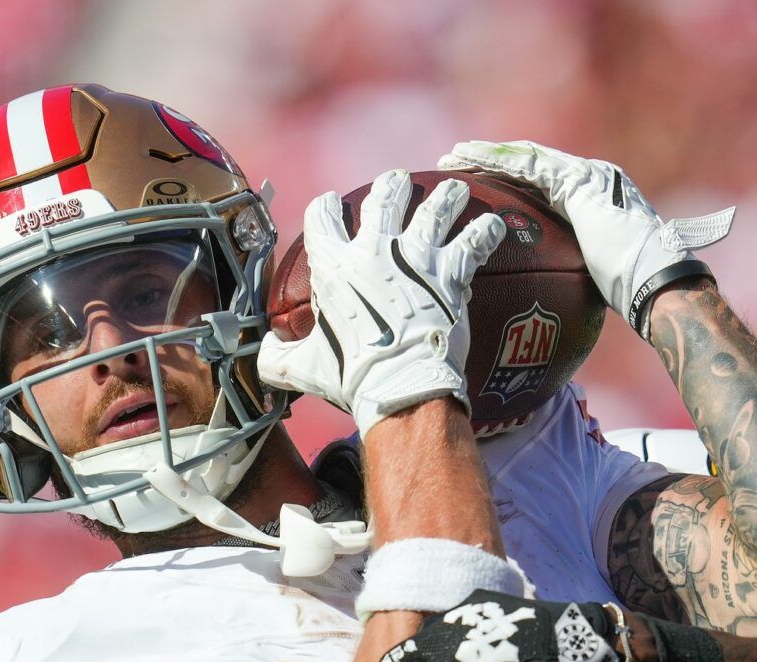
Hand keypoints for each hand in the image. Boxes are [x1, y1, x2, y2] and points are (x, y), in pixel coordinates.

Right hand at [257, 170, 504, 432]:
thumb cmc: (353, 377)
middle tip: (398, 181)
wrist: (402, 385)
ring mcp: (417, 257)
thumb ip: (278, 359)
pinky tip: (495, 226)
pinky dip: (486, 232)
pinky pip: (475, 240)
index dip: (324, 207)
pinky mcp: (451, 271)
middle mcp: (375, 251)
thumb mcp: (304, 369)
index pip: (321, 218)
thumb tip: (262, 356)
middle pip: (384, 198)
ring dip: (446, 196)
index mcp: (334, 267)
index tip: (329, 204)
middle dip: (392, 185)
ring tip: (454, 189)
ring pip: (435, 208)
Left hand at [439, 140, 733, 338]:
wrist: (655, 280)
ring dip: (486, 156)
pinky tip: (471, 161)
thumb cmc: (629, 289)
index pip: (537, 183)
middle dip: (489, 160)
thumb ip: (564, 271)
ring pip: (524, 159)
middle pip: (527, 165)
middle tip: (452, 162)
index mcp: (588, 198)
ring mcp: (585, 176)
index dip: (505, 180)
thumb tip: (543, 303)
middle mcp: (588, 178)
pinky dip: (498, 162)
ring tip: (452, 158)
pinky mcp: (579, 182)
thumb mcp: (587, 276)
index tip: (473, 183)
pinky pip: (529, 167)